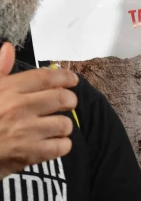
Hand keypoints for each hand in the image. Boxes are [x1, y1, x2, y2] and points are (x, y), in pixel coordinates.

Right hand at [0, 42, 78, 178]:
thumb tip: (7, 48)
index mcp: (7, 89)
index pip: (45, 77)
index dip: (64, 77)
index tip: (72, 80)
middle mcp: (18, 107)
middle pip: (62, 98)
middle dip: (69, 101)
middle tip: (66, 103)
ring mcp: (25, 131)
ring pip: (65, 124)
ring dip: (63, 125)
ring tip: (55, 126)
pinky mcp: (30, 153)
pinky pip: (62, 146)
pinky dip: (61, 145)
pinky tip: (52, 143)